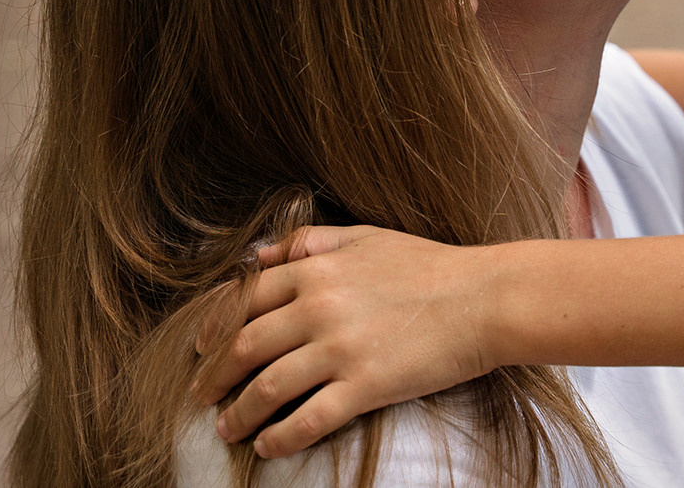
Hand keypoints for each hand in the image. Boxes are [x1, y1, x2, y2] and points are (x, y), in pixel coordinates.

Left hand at [189, 225, 498, 456]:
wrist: (483, 298)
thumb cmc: (429, 265)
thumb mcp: (366, 236)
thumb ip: (311, 241)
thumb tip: (262, 253)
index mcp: (317, 270)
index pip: (243, 299)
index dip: (213, 327)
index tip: (200, 348)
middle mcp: (320, 308)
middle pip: (245, 346)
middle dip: (215, 375)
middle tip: (201, 394)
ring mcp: (342, 349)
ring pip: (268, 387)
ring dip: (239, 412)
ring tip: (227, 428)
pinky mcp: (366, 386)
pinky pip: (310, 419)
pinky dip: (281, 438)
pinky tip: (268, 447)